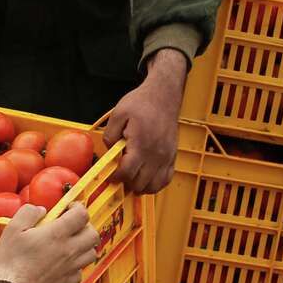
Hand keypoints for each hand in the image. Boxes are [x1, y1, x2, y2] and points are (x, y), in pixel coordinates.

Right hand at [0, 202, 100, 282]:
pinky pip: (81, 271)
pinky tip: (66, 263)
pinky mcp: (67, 282)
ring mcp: (70, 267)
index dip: (77, 207)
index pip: (81, 215)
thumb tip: (39, 210)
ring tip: (72, 242)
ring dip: (85, 245)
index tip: (69, 207)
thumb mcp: (13, 229)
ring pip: (91, 253)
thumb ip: (28, 213)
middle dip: (86, 226)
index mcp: (57, 234)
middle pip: (93, 234)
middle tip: (73, 224)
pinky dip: (77, 265)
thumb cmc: (12, 262)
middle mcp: (69, 250)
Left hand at [103, 49, 187, 193]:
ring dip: (140, 186)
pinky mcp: (172, 157)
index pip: (127, 172)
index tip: (111, 175)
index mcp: (141, 143)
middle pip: (140, 183)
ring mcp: (166, 157)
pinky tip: (146, 177)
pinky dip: (155, 184)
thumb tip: (109, 153)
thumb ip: (110, 135)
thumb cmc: (142, 103)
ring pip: (153, 186)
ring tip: (132, 176)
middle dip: (126, 182)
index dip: (116, 177)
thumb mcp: (118, 113)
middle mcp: (156, 153)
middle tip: (120, 173)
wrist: (163, 96)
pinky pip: (165, 180)